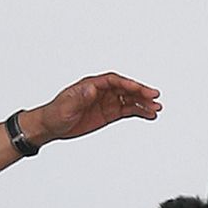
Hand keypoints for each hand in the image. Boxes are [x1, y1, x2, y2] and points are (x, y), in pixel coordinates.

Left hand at [29, 72, 160, 143]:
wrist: (51, 126)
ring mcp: (106, 102)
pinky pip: (127, 110)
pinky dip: (139, 112)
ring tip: (156, 108)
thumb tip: (92, 89)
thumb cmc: (55, 113)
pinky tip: (149, 115)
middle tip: (155, 98)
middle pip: (125, 88)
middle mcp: (101, 91)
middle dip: (140, 92)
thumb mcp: (66, 106)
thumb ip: (79, 98)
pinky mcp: (108, 113)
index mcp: (91, 85)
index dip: (128, 84)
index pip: (113, 81)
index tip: (140, 89)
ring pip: (129, 99)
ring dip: (143, 103)